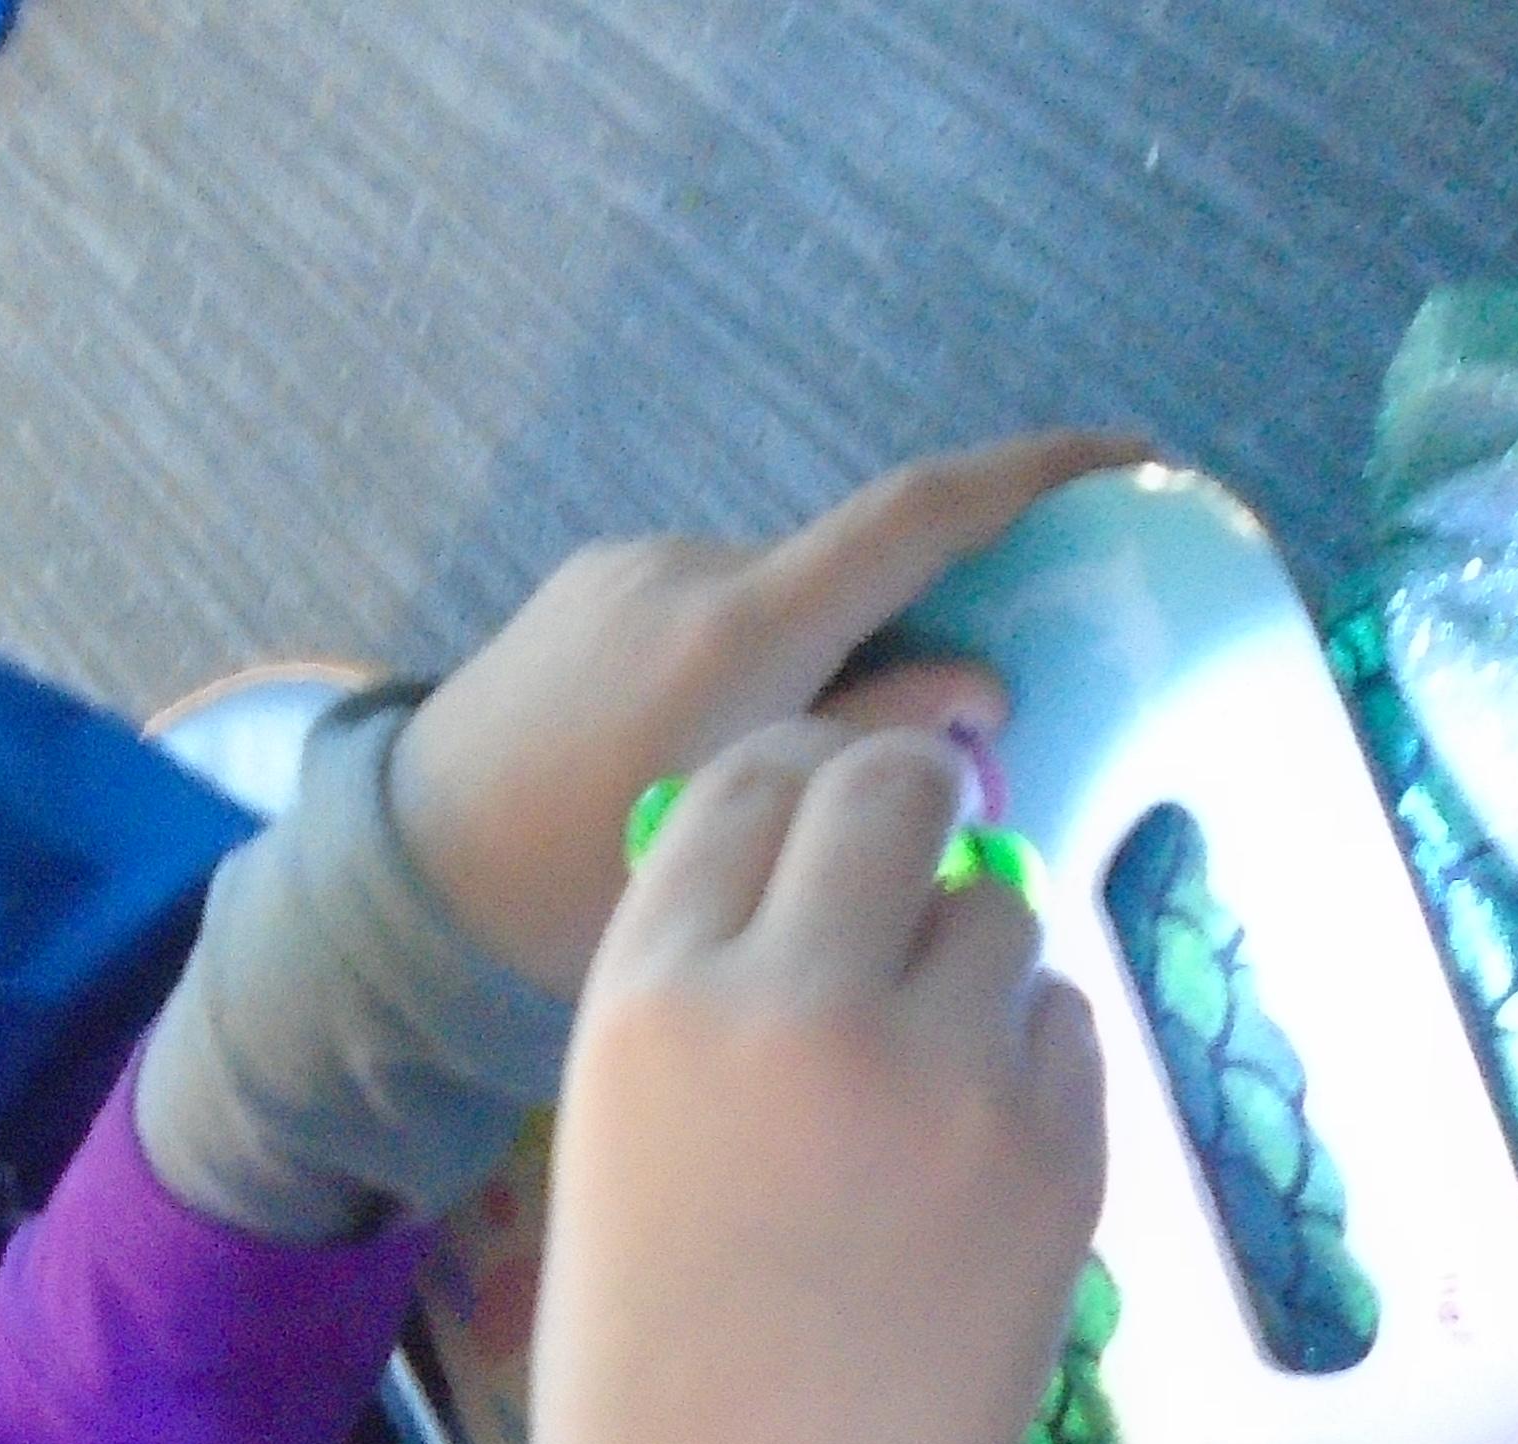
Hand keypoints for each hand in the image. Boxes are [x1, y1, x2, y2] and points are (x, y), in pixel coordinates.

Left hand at [389, 431, 1149, 996]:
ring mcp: (629, 568)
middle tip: (951, 736)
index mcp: (733, 636)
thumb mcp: (730, 855)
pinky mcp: (591, 585)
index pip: (916, 517)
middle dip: (918, 631)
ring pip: (783, 598)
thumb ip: (866, 762)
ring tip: (800, 789)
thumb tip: (980, 691)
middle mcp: (686, 571)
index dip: (1036, 477)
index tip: (1131, 464)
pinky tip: (723, 764)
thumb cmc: (552, 905)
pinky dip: (756, 666)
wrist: (385, 885)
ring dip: (824, 665)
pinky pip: (716, 610)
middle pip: (854, 572)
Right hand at [521, 719, 1104, 1443]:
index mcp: (652, 998)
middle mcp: (801, 1005)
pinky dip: (1025, 1064)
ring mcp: (948, 1079)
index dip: (799, 791)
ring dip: (966, 964)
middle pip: (896, 791)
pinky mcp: (1059, 1152)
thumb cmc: (651, 1347)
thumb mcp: (617, 1125)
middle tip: (898, 895)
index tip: (816, 835)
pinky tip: (963, 1165)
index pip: (754, 780)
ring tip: (915, 1084)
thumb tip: (834, 839)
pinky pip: (1064, 1025)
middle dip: (904, 822)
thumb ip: (706, 977)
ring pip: (998, 912)